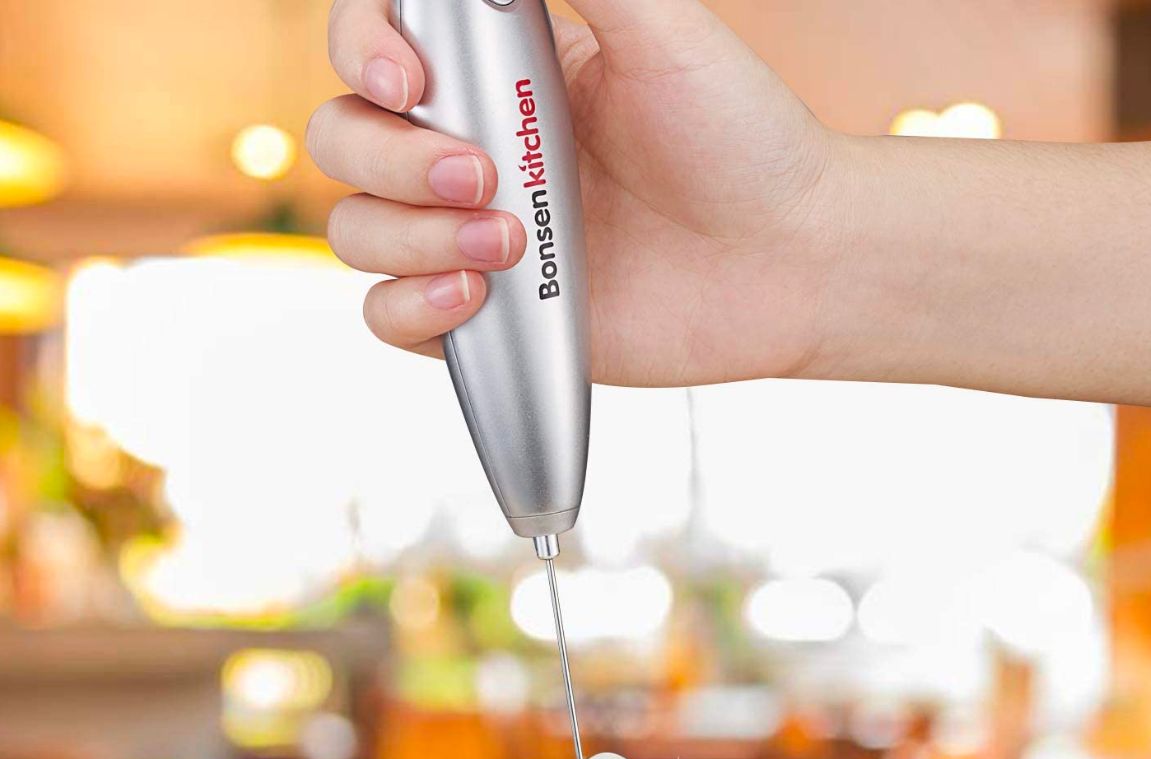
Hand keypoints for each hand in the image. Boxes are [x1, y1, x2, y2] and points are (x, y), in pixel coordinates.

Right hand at [308, 0, 839, 386]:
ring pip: (358, 231)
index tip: (409, 78)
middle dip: (393, 160)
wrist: (786, 264)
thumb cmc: (740, 143)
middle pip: (346, 140)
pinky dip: (410, 308)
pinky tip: (475, 295)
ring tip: (510, 245)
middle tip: (489, 178)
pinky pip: (391, 318)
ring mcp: (474, 237)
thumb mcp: (663, 29)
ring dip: (410, 238)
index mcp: (502, 70)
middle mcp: (475, 149)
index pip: (375, 42)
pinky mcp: (490, 319)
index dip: (364, 50)